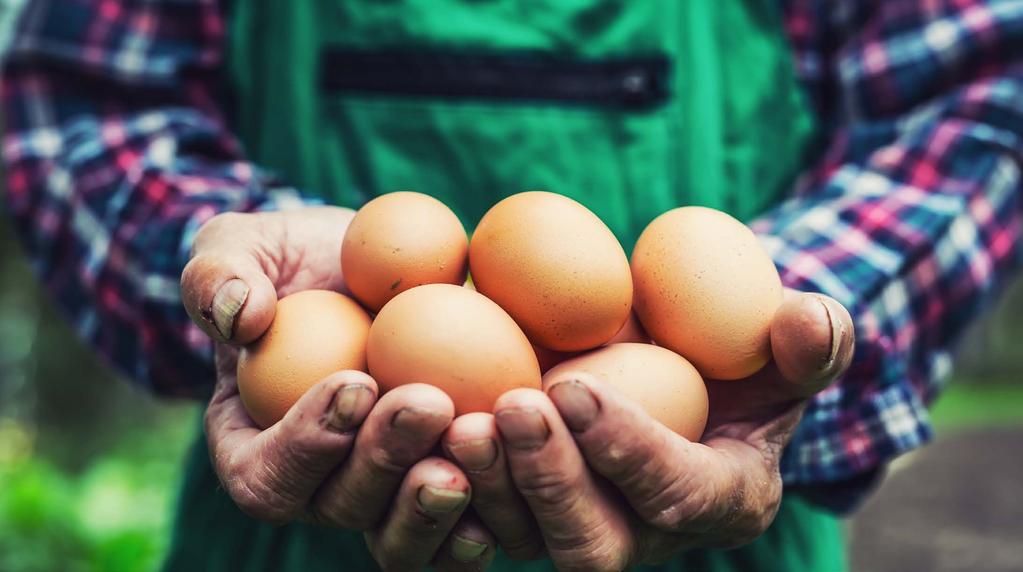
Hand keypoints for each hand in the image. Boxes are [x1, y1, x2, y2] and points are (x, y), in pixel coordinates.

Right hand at [181, 208, 495, 570]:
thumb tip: (240, 315)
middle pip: (342, 506)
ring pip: (402, 531)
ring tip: (476, 440)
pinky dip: (489, 511)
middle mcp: (318, 486)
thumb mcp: (239, 248)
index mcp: (254, 448)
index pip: (266, 476)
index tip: (354, 381)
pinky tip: (522, 474)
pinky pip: (460, 526)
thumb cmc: (290, 263)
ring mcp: (381, 493)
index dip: (307, 443)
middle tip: (429, 403)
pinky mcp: (437, 482)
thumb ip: (218, 275)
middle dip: (385, 460)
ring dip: (438, 497)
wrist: (364, 271)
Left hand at [444, 289, 853, 569]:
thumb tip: (803, 321)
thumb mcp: (789, 339)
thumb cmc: (741, 353)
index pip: (679, 495)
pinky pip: (477, 523)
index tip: (577, 384)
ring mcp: (581, 528)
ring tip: (455, 419)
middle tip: (509, 407)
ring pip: (524, 541)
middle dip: (549, 483)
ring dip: (487, 486)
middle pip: (593, 544)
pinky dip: (443, 488)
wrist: (678, 363)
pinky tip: (412, 434)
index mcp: (723, 500)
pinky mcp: (526, 512)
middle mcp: (649, 536)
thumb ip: (811, 337)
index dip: (629, 449)